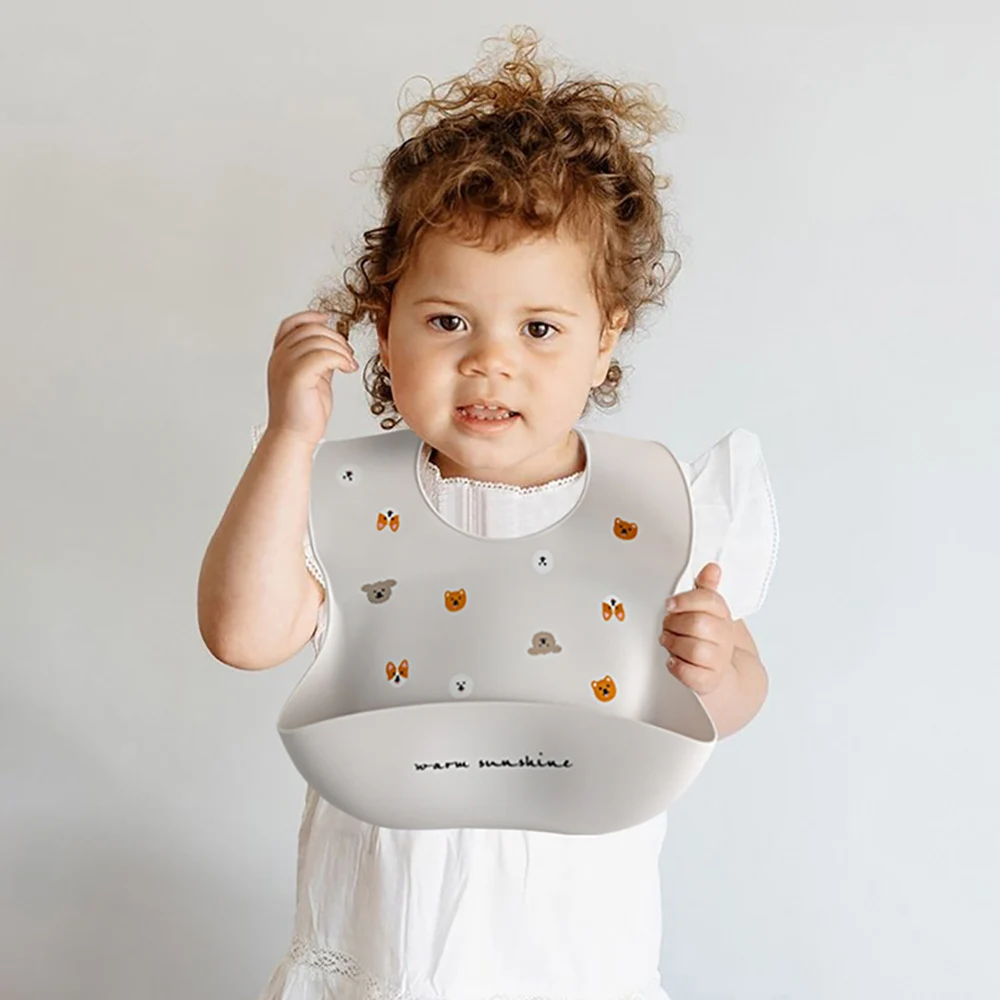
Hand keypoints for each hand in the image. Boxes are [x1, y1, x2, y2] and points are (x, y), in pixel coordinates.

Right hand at [265, 310, 358, 447]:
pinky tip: (347, 368)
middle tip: (347, 353)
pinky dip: (341, 358)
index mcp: (280, 357)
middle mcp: (280, 358)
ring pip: (319, 339)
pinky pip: (324, 354)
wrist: (293, 436)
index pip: (291, 324)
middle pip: (309, 329)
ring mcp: (286, 366)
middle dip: (334, 337)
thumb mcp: (312, 378)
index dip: (310, 316)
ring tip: (348, 363)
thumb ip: (318, 360)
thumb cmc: (301, 413)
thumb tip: (333, 346)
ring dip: (340, 348)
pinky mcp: (297, 376)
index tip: (327, 318)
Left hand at [659, 562, 735, 694]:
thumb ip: (706, 588)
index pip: (709, 600)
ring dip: (673, 644)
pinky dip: (677, 666)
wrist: (723, 674)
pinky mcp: (708, 681)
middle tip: (667, 624)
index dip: (685, 600)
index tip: (670, 604)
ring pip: (695, 649)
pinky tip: (673, 660)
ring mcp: (718, 661)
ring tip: (668, 641)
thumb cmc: (709, 639)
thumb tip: (712, 567)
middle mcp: (724, 638)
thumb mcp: (709, 612)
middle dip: (675, 623)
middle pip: (698, 624)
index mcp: (723, 615)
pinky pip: (691, 673)